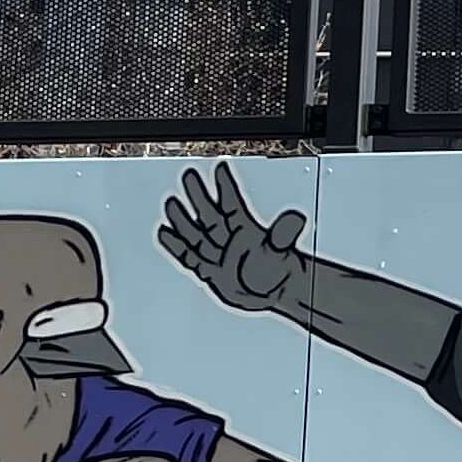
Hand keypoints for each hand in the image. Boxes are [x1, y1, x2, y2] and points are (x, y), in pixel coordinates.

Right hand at [160, 162, 308, 316]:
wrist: (276, 294)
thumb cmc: (281, 272)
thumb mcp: (282, 251)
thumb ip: (284, 234)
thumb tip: (296, 218)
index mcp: (247, 231)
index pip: (233, 203)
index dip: (226, 186)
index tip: (220, 167)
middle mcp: (230, 240)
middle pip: (210, 214)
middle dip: (199, 195)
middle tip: (189, 175)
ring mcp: (219, 255)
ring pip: (196, 233)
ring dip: (183, 219)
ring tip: (171, 203)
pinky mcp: (211, 272)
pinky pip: (189, 257)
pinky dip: (176, 246)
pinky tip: (165, 233)